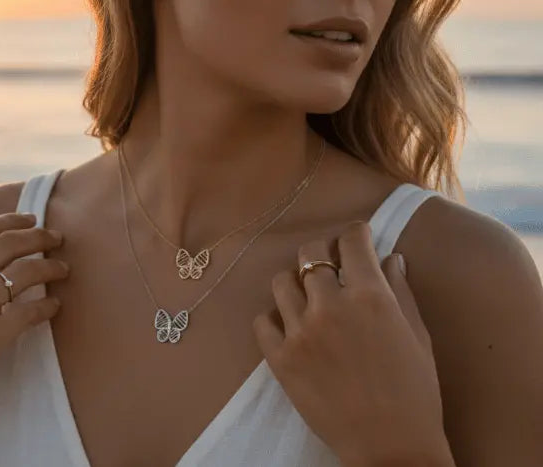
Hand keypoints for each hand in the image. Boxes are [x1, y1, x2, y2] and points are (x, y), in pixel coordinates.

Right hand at [0, 212, 68, 438]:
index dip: (11, 220)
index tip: (32, 219)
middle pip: (8, 244)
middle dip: (39, 237)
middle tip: (57, 238)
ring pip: (25, 273)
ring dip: (50, 268)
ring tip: (63, 268)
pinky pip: (29, 312)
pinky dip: (47, 306)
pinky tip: (55, 306)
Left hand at [251, 221, 448, 464]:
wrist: (389, 445)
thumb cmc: (414, 392)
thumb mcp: (418, 336)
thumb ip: (400, 292)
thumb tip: (389, 258)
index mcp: (371, 297)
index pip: (351, 243)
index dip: (354, 234)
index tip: (356, 237)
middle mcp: (330, 307)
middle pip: (310, 256)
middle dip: (321, 254)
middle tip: (330, 265)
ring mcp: (300, 332)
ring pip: (281, 283)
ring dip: (296, 284)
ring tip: (308, 296)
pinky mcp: (279, 358)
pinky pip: (262, 320)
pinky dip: (275, 318)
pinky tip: (291, 326)